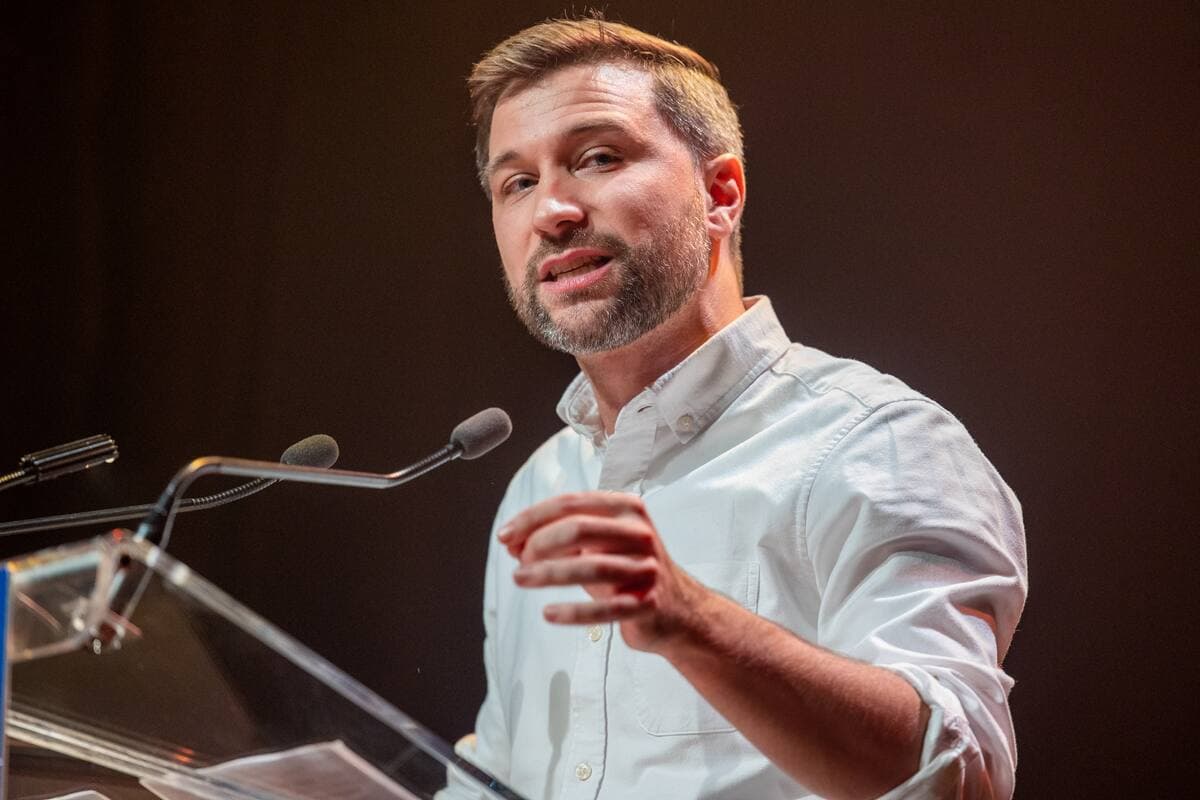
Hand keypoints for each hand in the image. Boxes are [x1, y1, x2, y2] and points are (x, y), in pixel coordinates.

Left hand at [497, 491, 706, 652]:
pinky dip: (572, 612)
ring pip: (590, 566)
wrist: (679, 610)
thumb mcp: (597, 547)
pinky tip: (549, 613)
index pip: (570, 504)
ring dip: (547, 574)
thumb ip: (559, 539)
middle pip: (578, 529)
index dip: (531, 518)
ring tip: (521, 579)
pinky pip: (605, 608)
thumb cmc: (629, 571)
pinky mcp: (649, 602)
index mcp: (625, 508)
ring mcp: (647, 567)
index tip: (505, 534)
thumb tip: (512, 541)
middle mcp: (638, 532)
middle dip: (538, 543)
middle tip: (518, 561)